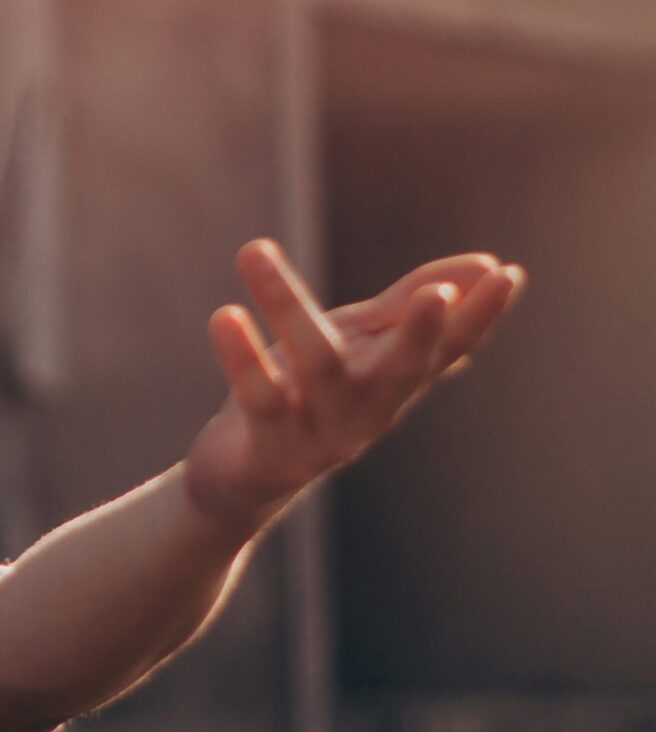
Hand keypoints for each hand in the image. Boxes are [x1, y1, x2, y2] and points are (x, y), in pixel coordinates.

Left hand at [182, 237, 526, 534]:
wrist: (237, 481)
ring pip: (316, 367)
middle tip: (437, 296)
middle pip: (401, 371)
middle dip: (421, 335)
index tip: (507, 275)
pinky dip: (241, 358)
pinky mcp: (272, 453)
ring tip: (256, 250)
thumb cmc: (303, 398)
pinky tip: (225, 314)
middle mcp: (369, 411)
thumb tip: (486, 264)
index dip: (480, 317)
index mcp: (394, 382)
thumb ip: (404, 306)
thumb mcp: (355, 345)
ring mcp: (323, 436)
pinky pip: (260, 400)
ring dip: (286, 305)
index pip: (448, 348)